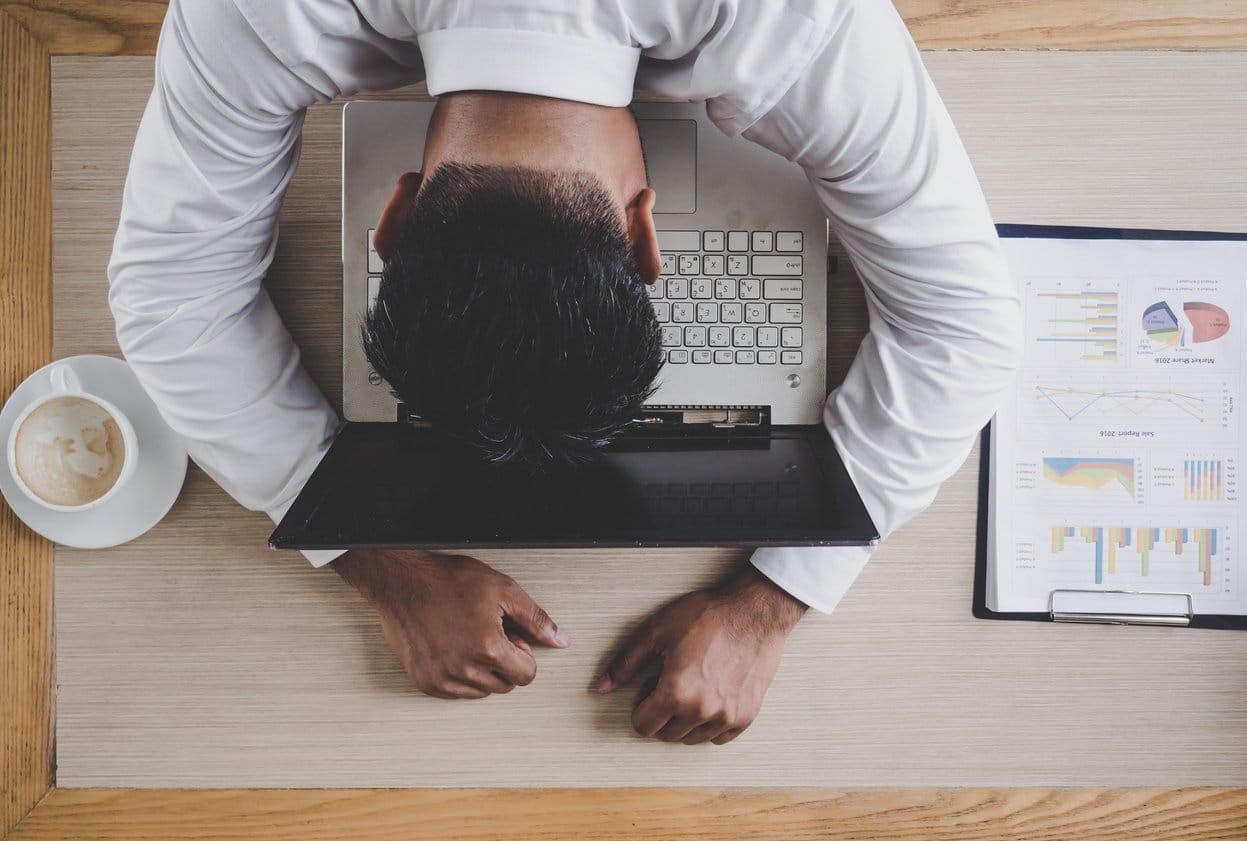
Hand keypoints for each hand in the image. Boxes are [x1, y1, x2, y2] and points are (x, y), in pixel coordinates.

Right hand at [332, 548, 568, 698]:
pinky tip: (454, 649)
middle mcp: (463, 670)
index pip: (526, 676)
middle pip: (504, 686)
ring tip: (470, 639)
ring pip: (481, 692)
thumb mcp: (503, 590)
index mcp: (488, 649)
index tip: (511, 637)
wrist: (402, 582)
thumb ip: (535, 619)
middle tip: (490, 634)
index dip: (523, 654)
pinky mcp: (424, 682)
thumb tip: (560, 640)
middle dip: (504, 663)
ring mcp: (441, 679)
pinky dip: (460, 677)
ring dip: (483, 671)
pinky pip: (455, 693)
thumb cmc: (448, 581)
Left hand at [596, 564, 806, 744]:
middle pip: (666, 734)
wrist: (754, 612)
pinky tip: (710, 694)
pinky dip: (709, 723)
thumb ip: (626, 663)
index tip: (651, 685)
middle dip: (661, 711)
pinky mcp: (746, 716)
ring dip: (685, 719)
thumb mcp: (657, 631)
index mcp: (676, 693)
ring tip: (691, 685)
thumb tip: (602, 687)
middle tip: (671, 680)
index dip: (641, 705)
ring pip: (691, 738)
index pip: (643, 726)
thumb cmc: (708, 616)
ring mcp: (727, 717)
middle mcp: (702, 712)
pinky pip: (718, 737)